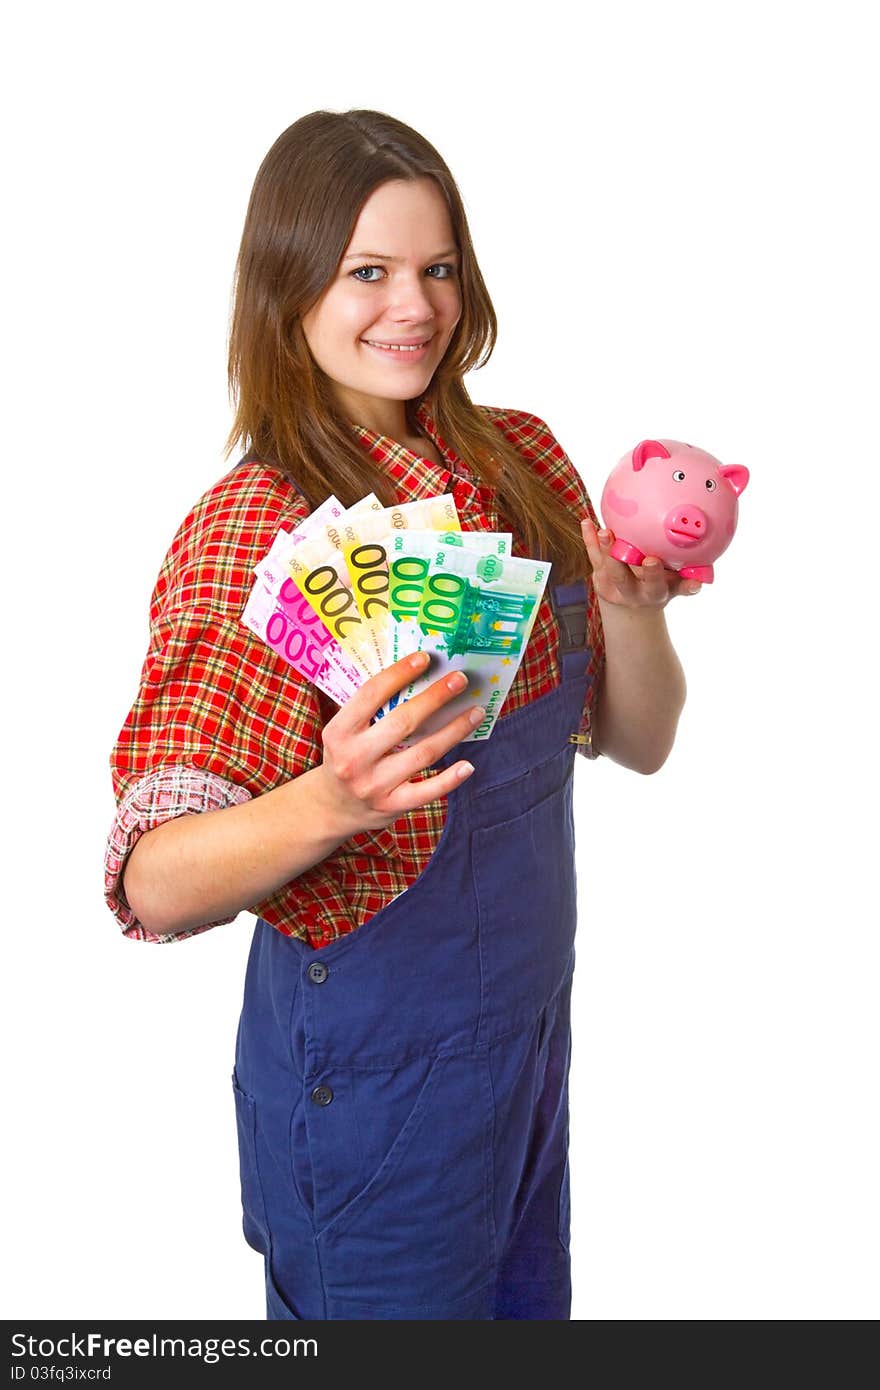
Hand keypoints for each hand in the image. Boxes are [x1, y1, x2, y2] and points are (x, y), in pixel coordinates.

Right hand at [312, 652, 483, 835]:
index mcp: (339, 732)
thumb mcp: (344, 732)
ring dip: (454, 730)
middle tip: (461, 679)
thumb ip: (370, 710)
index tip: (425, 658)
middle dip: (436, 697)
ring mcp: (373, 784)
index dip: (399, 673)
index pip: (371, 695)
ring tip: (476, 713)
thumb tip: (417, 677)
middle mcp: (354, 758)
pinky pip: (426, 791)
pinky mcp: (391, 805)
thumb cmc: (346, 756)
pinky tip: (468, 764)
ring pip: (423, 753)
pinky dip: (449, 779)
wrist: (333, 806)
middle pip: (403, 721)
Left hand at [580, 519, 701, 608]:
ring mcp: (612, 582)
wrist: (633, 607)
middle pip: (622, 578)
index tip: (652, 560)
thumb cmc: (661, 588)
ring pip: (605, 566)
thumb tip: (704, 578)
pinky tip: (586, 522)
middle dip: (620, 563)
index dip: (652, 574)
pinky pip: (593, 555)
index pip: (654, 584)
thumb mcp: (675, 589)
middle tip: (619, 546)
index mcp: (652, 593)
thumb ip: (688, 582)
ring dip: (603, 548)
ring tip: (603, 531)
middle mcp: (630, 590)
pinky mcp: (599, 574)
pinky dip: (589, 538)